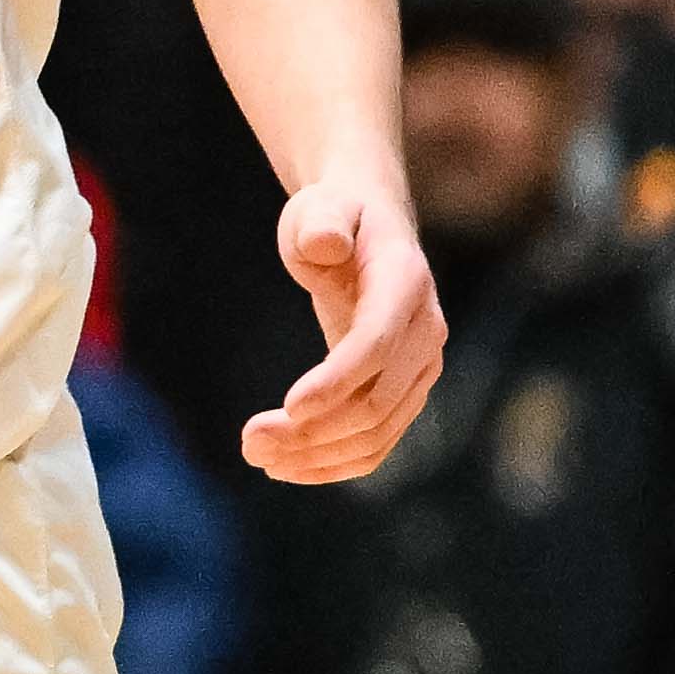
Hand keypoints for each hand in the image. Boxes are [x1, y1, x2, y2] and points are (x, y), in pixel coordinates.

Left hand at [244, 175, 446, 485]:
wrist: (363, 231)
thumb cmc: (333, 216)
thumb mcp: (320, 207)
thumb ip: (321, 222)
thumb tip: (325, 243)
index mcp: (405, 283)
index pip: (377, 344)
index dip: (337, 381)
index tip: (288, 408)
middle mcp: (425, 332)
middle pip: (376, 402)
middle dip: (314, 430)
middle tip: (249, 440)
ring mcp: (419, 368)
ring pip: (376, 434)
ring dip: (317, 456)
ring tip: (257, 455)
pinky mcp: (402, 394)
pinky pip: (375, 443)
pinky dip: (332, 463)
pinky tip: (285, 466)